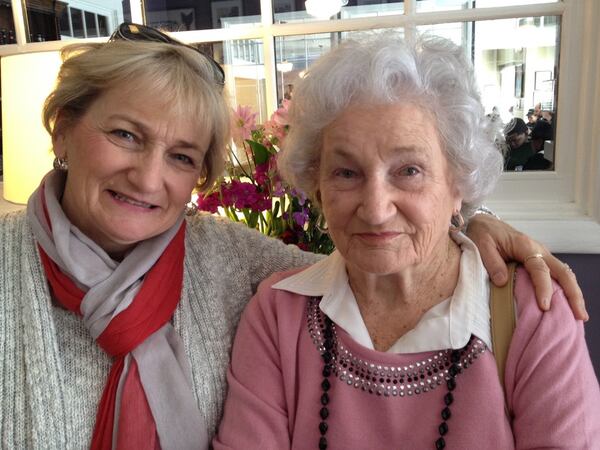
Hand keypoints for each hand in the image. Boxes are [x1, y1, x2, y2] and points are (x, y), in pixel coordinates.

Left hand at [467, 214, 587, 320]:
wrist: (485, 223)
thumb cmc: (483, 233)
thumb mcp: (481, 245)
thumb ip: (492, 262)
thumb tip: (503, 282)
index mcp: (525, 245)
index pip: (540, 269)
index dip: (543, 288)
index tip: (544, 306)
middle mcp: (539, 250)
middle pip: (563, 272)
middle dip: (573, 294)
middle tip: (580, 315)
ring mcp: (542, 255)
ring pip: (564, 274)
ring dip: (573, 293)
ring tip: (579, 314)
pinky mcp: (540, 260)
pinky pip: (556, 275)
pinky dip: (565, 289)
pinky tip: (566, 305)